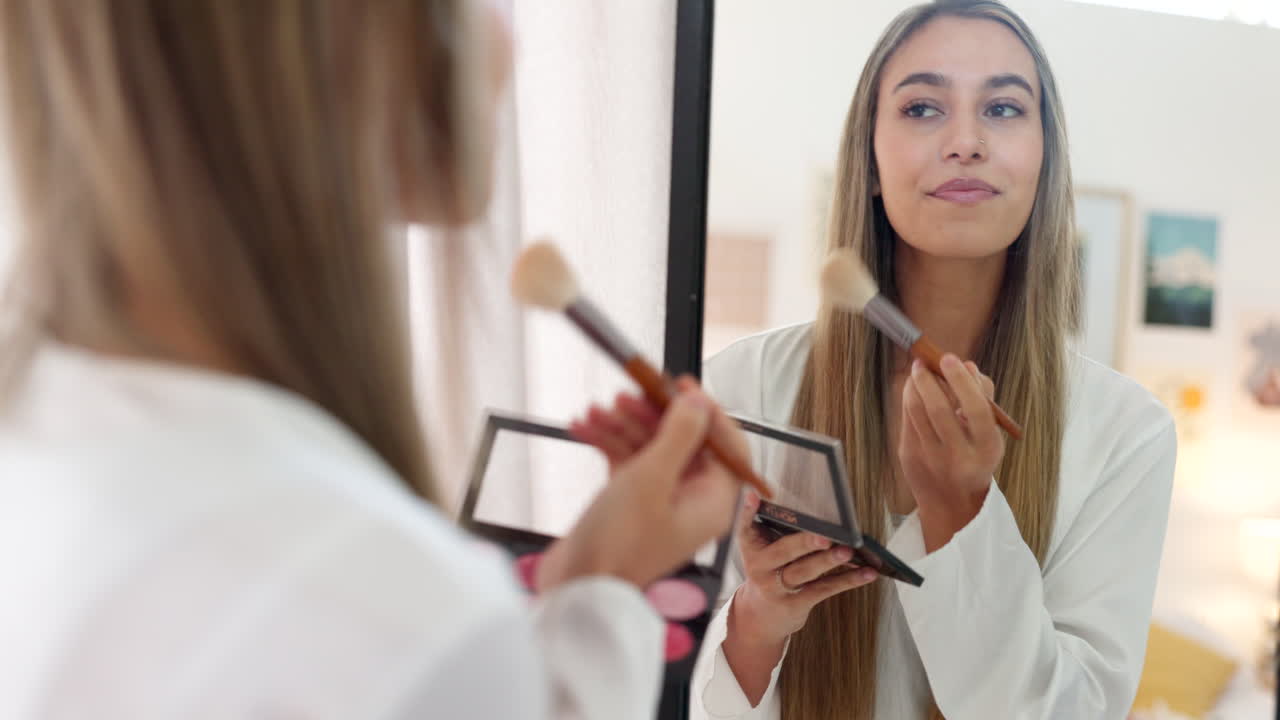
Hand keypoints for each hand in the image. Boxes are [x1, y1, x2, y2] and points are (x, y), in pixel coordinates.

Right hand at [536, 378, 744, 589]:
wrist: (576, 590)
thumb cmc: (617, 545)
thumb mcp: (651, 479)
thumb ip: (679, 435)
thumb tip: (699, 402)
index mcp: (713, 501)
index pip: (727, 445)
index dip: (707, 410)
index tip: (680, 384)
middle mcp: (691, 501)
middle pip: (683, 440)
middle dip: (653, 415)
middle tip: (628, 394)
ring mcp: (660, 501)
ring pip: (649, 447)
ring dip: (623, 425)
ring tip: (598, 410)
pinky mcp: (631, 502)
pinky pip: (626, 461)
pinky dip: (607, 442)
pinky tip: (583, 427)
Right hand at [730, 491, 877, 644]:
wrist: (760, 614)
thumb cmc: (769, 569)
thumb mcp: (762, 549)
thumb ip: (775, 527)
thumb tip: (805, 506)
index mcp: (752, 547)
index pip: (746, 526)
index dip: (747, 511)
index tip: (753, 495)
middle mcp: (761, 567)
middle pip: (783, 551)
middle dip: (804, 542)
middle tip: (824, 536)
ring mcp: (778, 587)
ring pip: (805, 571)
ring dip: (828, 561)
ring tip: (848, 552)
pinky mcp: (797, 603)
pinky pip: (824, 588)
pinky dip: (848, 580)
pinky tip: (867, 573)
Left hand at [900, 354, 1003, 550]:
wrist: (952, 500)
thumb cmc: (975, 454)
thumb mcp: (988, 433)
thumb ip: (983, 398)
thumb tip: (967, 366)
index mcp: (987, 449)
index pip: (976, 410)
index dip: (962, 382)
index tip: (950, 358)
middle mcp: (959, 456)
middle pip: (939, 410)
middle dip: (929, 379)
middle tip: (925, 360)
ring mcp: (931, 458)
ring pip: (917, 411)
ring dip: (915, 385)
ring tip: (918, 370)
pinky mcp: (910, 456)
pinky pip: (907, 419)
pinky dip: (909, 398)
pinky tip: (913, 388)